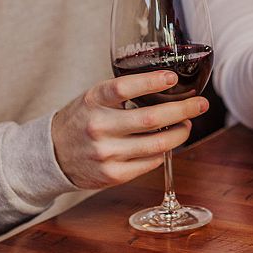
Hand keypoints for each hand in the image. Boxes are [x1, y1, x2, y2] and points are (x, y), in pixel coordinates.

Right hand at [51, 70, 207, 188]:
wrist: (51, 154)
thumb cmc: (82, 118)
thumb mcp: (95, 97)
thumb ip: (124, 91)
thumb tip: (169, 84)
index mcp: (94, 100)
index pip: (124, 88)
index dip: (152, 82)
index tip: (173, 78)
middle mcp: (99, 127)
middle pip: (151, 119)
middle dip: (184, 110)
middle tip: (200, 104)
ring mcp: (106, 153)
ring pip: (157, 144)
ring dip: (181, 133)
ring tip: (188, 124)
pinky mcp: (112, 175)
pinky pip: (150, 162)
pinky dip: (164, 151)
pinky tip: (168, 143)